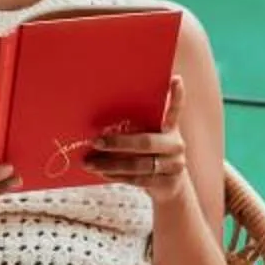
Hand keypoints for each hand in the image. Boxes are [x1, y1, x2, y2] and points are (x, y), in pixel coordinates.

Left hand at [88, 78, 191, 208]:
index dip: (176, 95)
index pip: (175, 109)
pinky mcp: (168, 184)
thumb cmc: (151, 154)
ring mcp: (175, 165)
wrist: (169, 186)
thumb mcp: (148, 137)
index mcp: (171, 127)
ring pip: (138, 164)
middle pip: (145, 142)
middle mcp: (176, 144)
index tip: (175, 79)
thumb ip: (135, 126)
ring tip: (89, 162)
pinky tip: (101, 172)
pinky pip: (137, 180)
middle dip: (117, 143)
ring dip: (110, 164)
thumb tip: (99, 119)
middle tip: (95, 141)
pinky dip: (116, 176)